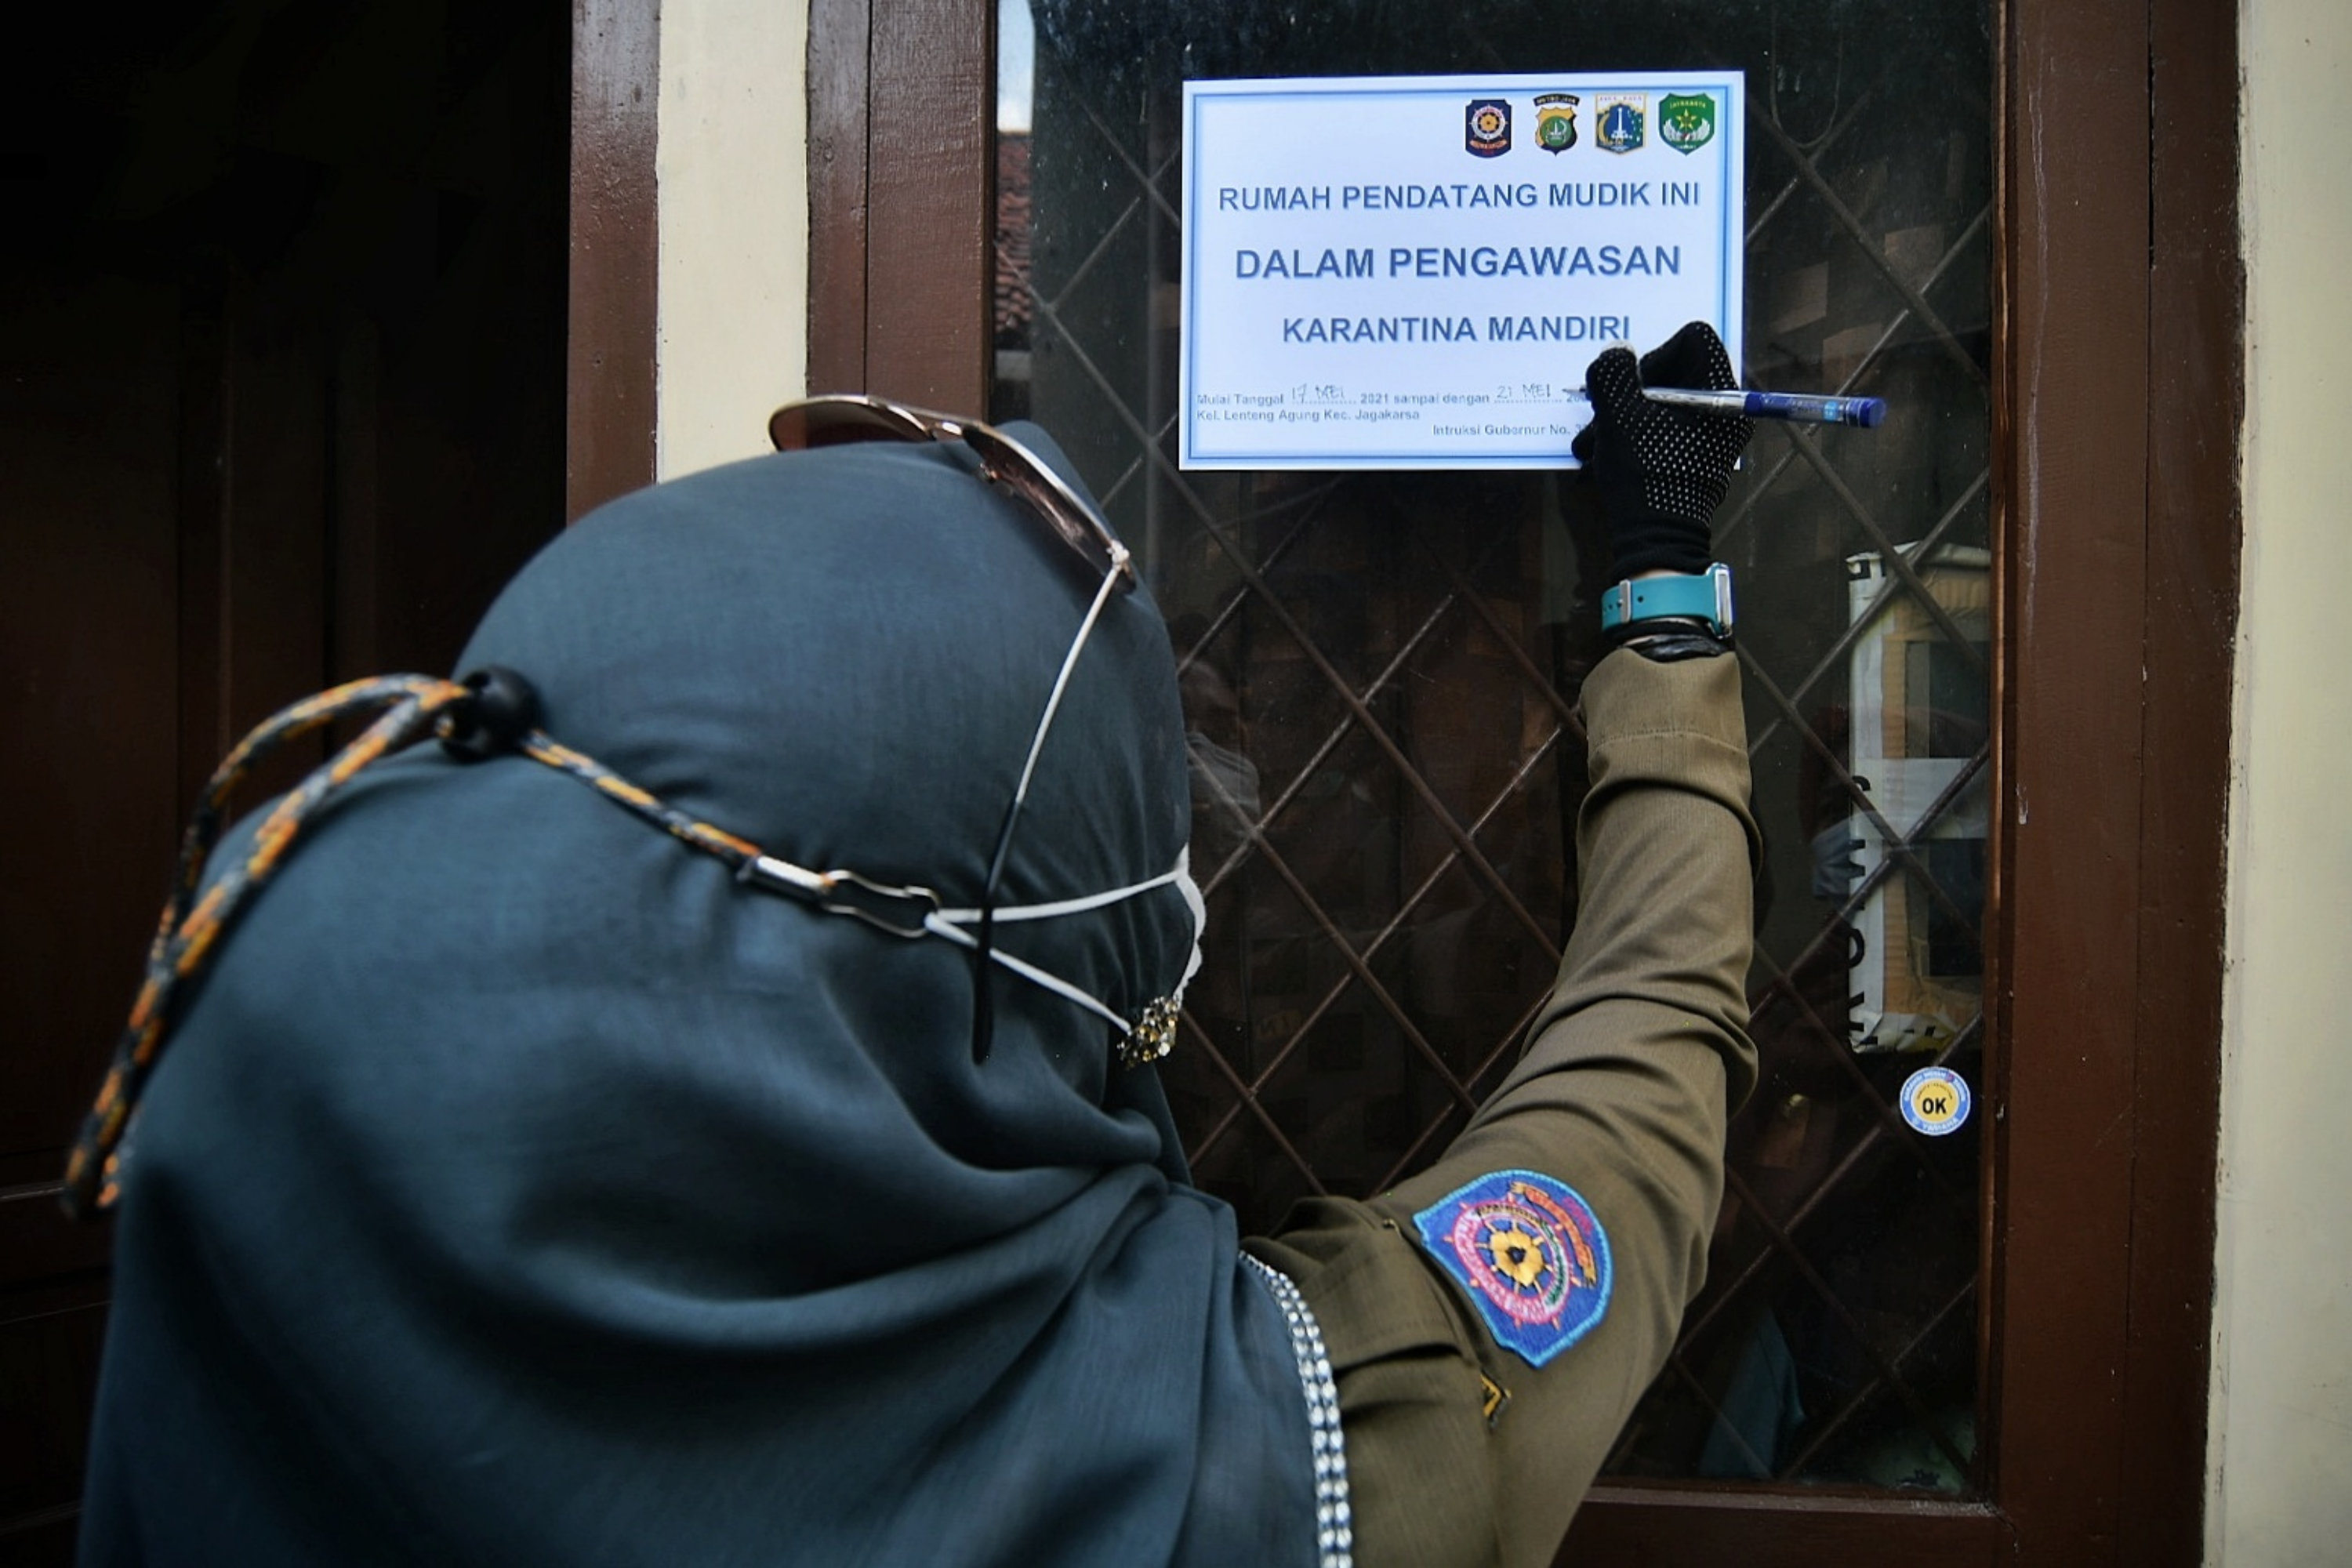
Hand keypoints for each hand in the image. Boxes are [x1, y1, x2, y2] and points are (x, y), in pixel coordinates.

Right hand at [1571, 322, 1751, 577]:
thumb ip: (1614, 372)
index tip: (1634, 384)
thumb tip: (1618, 353)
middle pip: (1676, 368)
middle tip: (1604, 412)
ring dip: (1624, 414)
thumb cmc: (1645, 472)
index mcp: (1720, 393)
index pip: (1695, 338)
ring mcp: (1710, 435)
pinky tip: (1605, 454)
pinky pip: (1664, 427)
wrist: (1656, 540)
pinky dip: (1634, 434)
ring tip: (1593, 443)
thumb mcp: (1619, 415)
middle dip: (1632, 388)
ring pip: (1663, 401)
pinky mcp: (1695, 456)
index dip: (1657, 351)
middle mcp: (1723, 410)